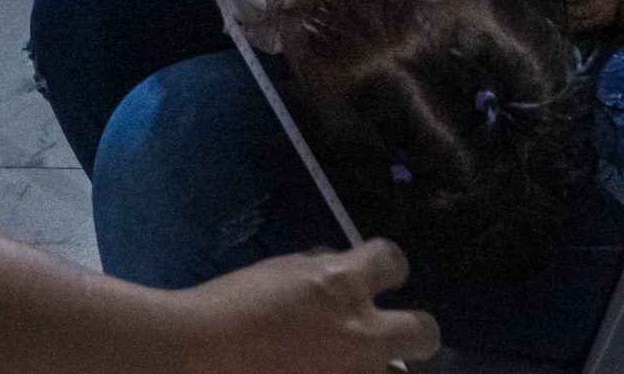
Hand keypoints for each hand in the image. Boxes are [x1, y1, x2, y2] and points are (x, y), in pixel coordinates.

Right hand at [169, 241, 441, 372]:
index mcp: (342, 286)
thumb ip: (319, 269)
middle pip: (424, 332)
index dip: (387, 267)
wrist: (198, 354)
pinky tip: (313, 366)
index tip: (377, 276)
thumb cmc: (231, 305)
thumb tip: (339, 267)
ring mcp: (350, 373)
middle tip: (383, 331)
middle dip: (412, 328)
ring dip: (374, 363)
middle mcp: (360, 333)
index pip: (394, 262)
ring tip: (339, 359)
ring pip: (394, 372)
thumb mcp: (280, 270)